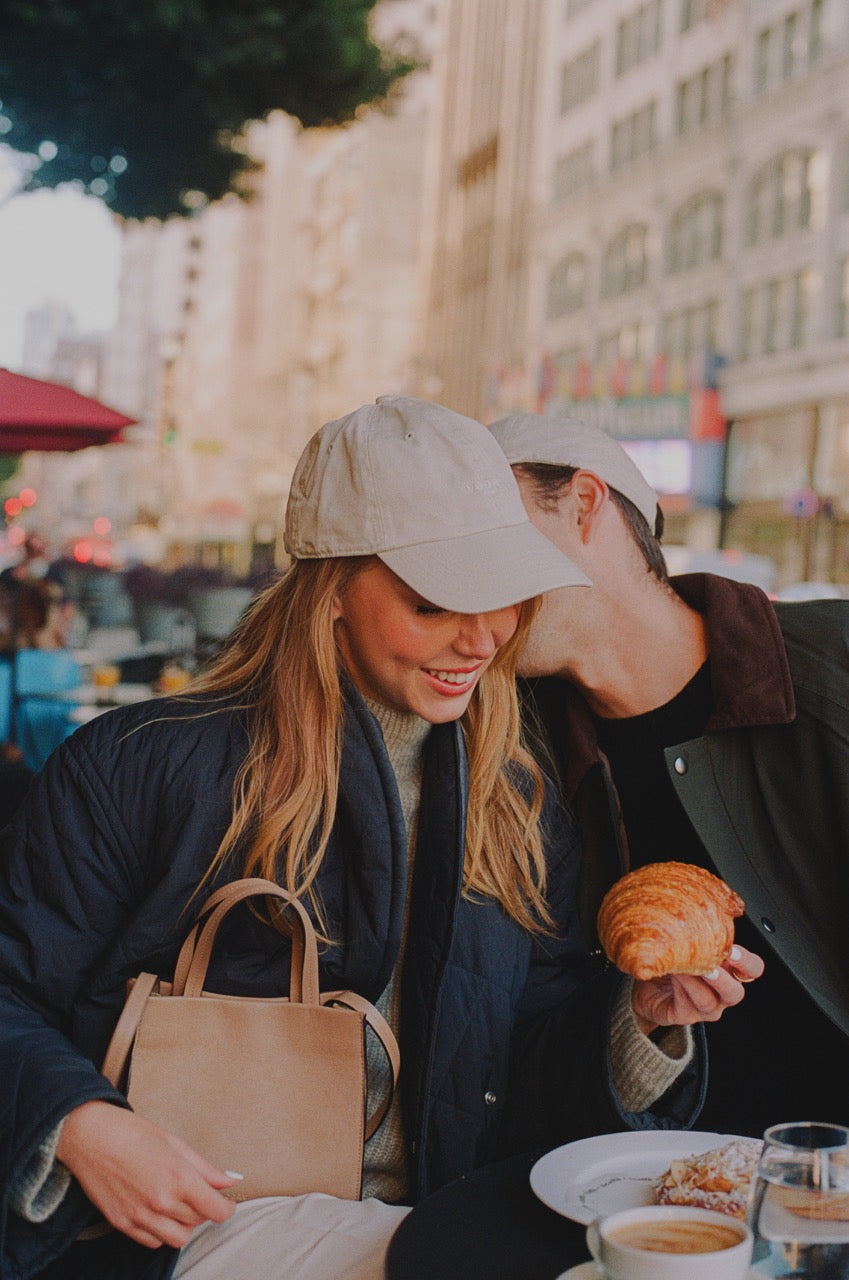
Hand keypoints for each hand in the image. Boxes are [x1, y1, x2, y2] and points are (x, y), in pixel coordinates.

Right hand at [56, 1101, 238, 1248]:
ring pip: (177, 1239)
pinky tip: (158, 1213)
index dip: (226, 1208)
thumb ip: (205, 1168)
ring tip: (177, 1205)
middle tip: (197, 1194)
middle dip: (203, 1210)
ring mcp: (140, 1216)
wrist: (90, 1137)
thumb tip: (231, 1181)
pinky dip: (161, 1232)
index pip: (216, 1211)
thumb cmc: (132, 1133)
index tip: (226, 1203)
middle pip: (198, 1222)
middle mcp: (161, 1201)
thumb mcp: (175, 1143)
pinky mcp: (122, 1224)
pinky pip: (152, 1242)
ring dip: (183, 1225)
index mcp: (179, 1177)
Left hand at [630, 944, 764, 1035]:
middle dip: (724, 979)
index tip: (733, 951)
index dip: (747, 962)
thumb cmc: (673, 959)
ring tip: (685, 966)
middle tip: (711, 964)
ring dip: (697, 981)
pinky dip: (681, 987)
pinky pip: (687, 1004)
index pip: (752, 970)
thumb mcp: (689, 943)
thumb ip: (700, 932)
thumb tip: (700, 907)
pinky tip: (673, 973)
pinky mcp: (685, 1016)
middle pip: (736, 993)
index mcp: (729, 972)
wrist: (647, 983)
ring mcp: (705, 1008)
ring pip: (709, 1000)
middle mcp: (721, 993)